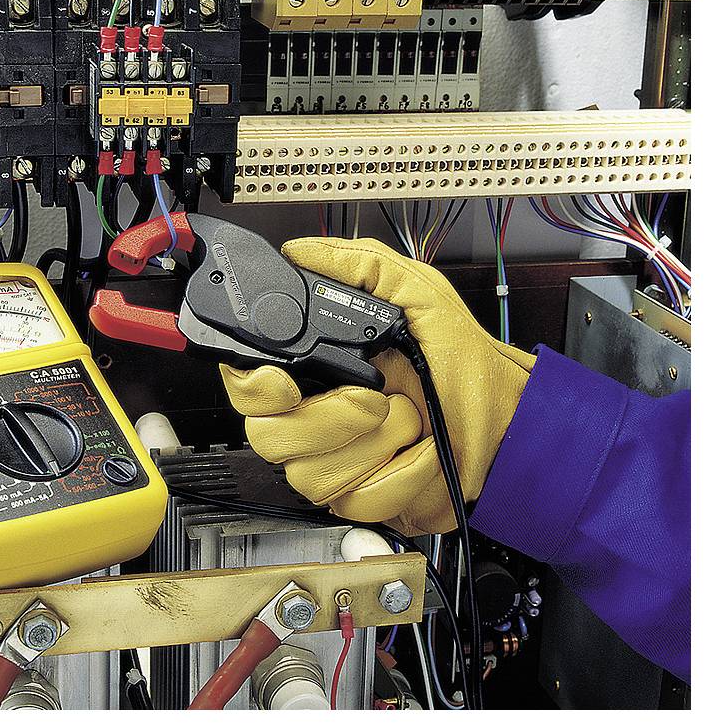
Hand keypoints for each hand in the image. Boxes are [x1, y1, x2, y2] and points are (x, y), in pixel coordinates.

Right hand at [220, 237, 535, 534]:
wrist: (504, 420)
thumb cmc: (464, 362)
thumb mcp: (416, 291)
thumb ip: (358, 264)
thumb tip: (301, 251)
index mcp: (316, 368)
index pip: (248, 386)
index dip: (255, 387)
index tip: (285, 381)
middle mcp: (315, 418)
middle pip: (268, 436)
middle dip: (329, 416)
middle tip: (376, 396)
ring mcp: (335, 463)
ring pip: (311, 473)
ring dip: (376, 442)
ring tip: (408, 416)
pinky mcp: (362, 501)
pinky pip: (357, 499)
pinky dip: (401, 473)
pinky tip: (419, 451)